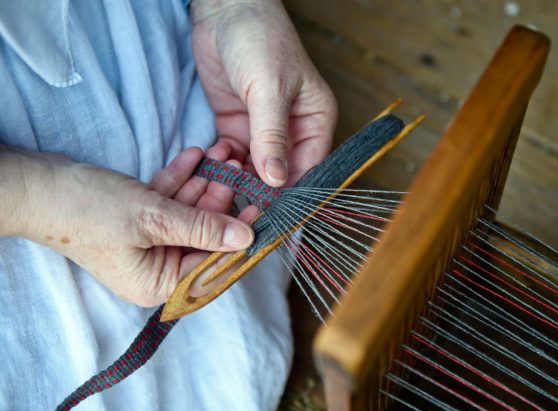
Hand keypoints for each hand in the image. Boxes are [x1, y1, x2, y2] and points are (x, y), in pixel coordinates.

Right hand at [0, 144, 254, 306]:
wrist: (39, 186)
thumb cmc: (90, 210)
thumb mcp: (154, 219)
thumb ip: (203, 228)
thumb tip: (246, 239)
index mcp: (159, 284)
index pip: (212, 264)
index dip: (238, 236)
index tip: (260, 208)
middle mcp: (155, 269)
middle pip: (203, 235)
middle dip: (220, 198)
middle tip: (242, 168)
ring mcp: (146, 244)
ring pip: (187, 213)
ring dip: (204, 182)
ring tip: (224, 153)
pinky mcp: (137, 220)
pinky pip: (168, 201)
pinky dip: (180, 180)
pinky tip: (196, 155)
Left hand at [190, 0, 337, 186]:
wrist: (224, 11)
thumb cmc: (259, 39)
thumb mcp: (268, 88)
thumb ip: (272, 136)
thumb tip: (278, 181)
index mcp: (315, 121)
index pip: (309, 169)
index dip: (292, 195)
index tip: (272, 215)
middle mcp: (293, 131)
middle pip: (281, 176)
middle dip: (261, 191)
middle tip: (238, 204)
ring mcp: (263, 131)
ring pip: (255, 171)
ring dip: (238, 179)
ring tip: (221, 178)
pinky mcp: (238, 127)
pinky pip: (233, 158)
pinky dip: (223, 166)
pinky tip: (213, 163)